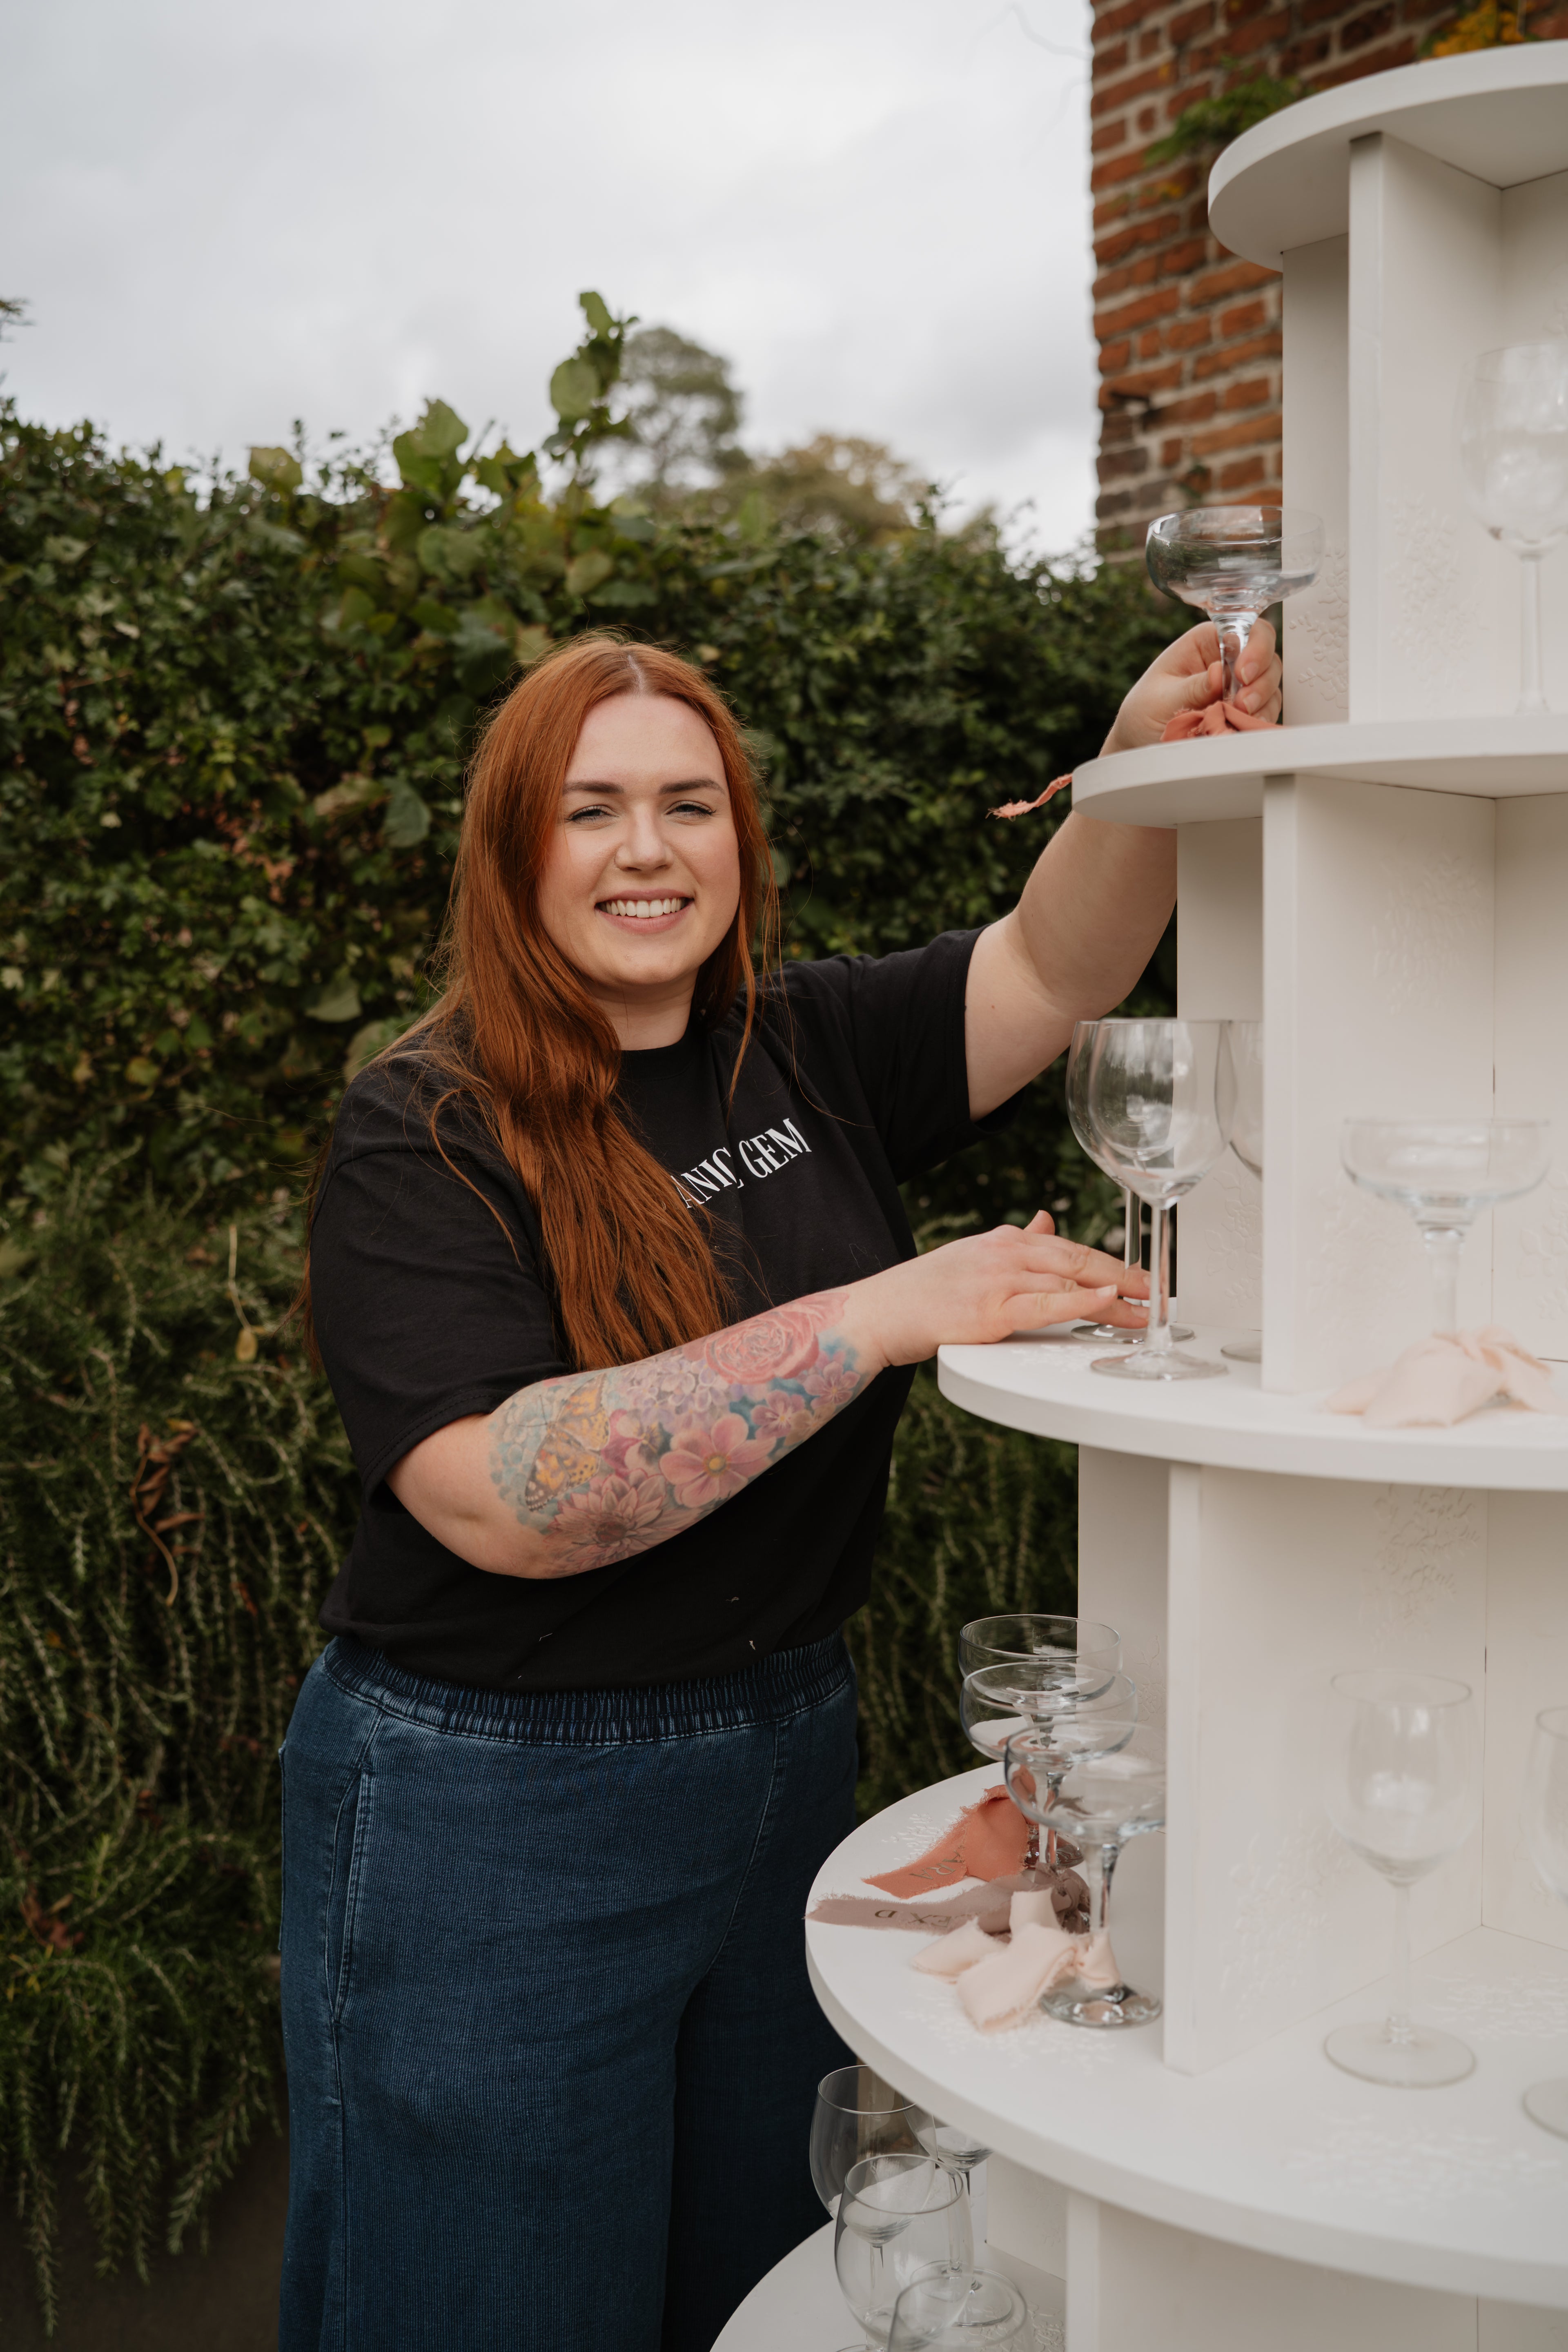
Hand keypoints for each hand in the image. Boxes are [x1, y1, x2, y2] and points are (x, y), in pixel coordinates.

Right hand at [841, 1211, 1147, 1372]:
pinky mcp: (993, 1310)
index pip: (1070, 1248)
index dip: (1112, 1261)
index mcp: (1006, 1240)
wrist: (883, 1312)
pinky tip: (1110, 1300)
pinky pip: (1049, 1304)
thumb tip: (1045, 1220)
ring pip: (1072, 1282)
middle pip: (1081, 1260)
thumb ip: (1016, 1240)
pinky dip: (1084, 1301)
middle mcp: (1007, 1253)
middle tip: (1160, 1291)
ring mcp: (1001, 1279)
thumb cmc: (926, 1292)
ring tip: (1148, 1310)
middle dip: (1127, 1275)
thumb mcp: (975, 1256)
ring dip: (1117, 1297)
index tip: (1140, 1276)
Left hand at [1101, 620, 1280, 755]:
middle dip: (1260, 680)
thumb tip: (1218, 674)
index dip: (1253, 646)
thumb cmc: (1144, 713)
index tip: (1241, 673)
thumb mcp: (1161, 699)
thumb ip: (1192, 687)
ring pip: (1270, 686)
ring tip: (1239, 717)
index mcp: (1206, 643)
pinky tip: (1245, 728)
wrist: (1139, 745)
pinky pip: (1265, 713)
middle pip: (1266, 656)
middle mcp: (1228, 661)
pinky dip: (1260, 721)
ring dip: (1262, 703)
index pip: (1245, 628)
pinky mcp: (1244, 713)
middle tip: (1242, 703)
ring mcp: (1239, 688)